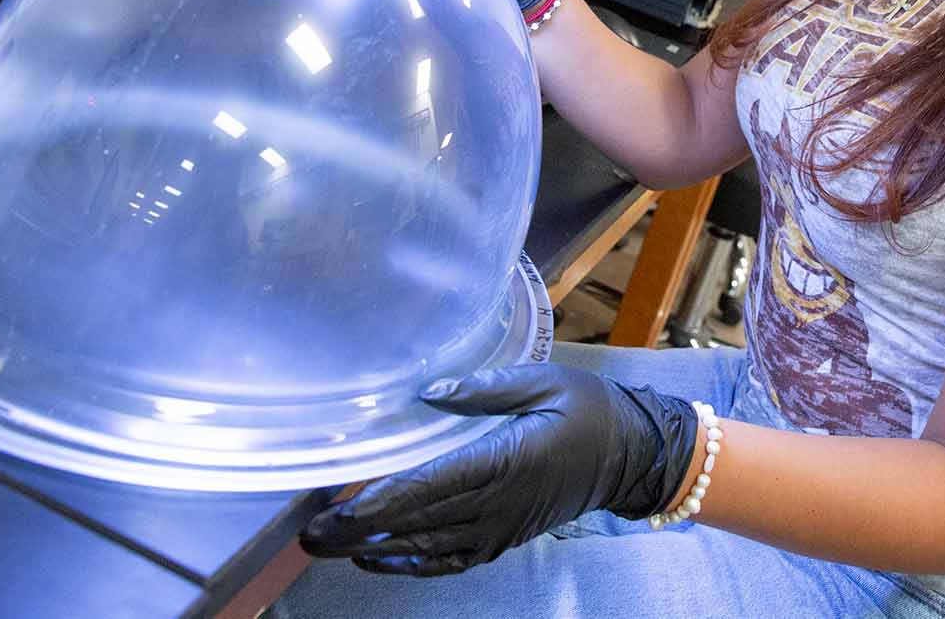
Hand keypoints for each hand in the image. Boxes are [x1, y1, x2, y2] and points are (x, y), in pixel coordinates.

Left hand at [299, 364, 699, 575]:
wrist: (636, 456)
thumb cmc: (591, 409)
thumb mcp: (546, 381)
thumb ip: (487, 387)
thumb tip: (431, 392)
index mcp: (507, 459)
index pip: (431, 486)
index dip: (379, 500)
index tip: (337, 506)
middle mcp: (499, 503)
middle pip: (417, 523)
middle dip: (358, 529)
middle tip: (308, 534)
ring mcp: (501, 528)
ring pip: (427, 547)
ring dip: (374, 547)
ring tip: (328, 544)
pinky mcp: (504, 539)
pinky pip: (451, 561)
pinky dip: (411, 564)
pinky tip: (378, 557)